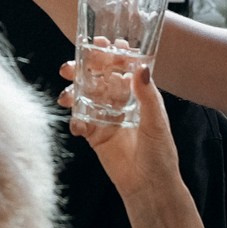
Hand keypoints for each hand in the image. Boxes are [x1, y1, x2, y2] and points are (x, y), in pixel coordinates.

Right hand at [62, 59, 181, 197]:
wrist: (148, 185)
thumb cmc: (160, 153)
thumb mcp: (156, 122)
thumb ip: (146, 96)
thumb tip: (141, 68)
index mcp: (137, 95)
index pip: (121, 68)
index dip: (111, 55)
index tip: (101, 42)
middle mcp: (119, 102)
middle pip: (97, 79)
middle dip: (82, 70)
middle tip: (69, 66)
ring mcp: (105, 117)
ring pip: (84, 97)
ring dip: (73, 93)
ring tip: (66, 96)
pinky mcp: (94, 135)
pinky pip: (80, 123)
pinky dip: (76, 122)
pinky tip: (78, 126)